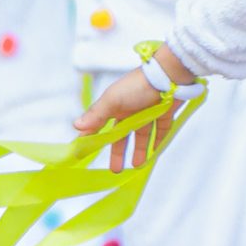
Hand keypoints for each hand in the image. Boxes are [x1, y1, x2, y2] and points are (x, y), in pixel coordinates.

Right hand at [74, 42, 194, 171]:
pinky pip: (160, 131)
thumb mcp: (112, 100)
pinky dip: (157, 142)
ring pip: (142, 135)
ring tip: (136, 166)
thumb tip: (76, 126)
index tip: (86, 152)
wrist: (169, 75)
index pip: (101, 125)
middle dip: (118, 152)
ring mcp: (148, 112)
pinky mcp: (165, 113)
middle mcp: (130, 109)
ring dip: (139, 150)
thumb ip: (96, 115)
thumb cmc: (137, 86)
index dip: (94, 138)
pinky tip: (154, 154)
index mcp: (115, 106)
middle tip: (115, 169)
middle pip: (122, 135)